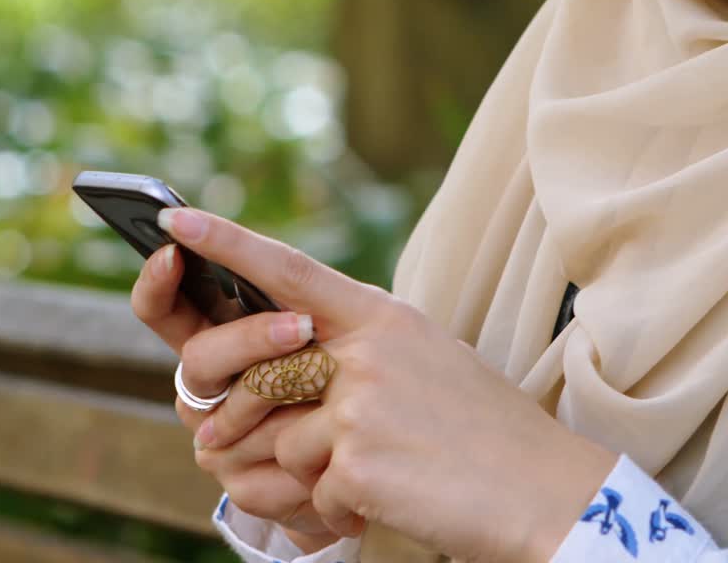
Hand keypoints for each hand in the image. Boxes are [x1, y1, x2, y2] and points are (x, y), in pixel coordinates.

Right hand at [130, 243, 339, 548]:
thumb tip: (270, 252)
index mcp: (217, 337)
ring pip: (232, 412)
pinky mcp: (244, 488)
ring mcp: (218, 440)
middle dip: (252, 338)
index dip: (157, 281)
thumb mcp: (337, 316)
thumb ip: (297, 283)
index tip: (171, 245)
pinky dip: (311, 453)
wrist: (385, 458)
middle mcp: (206, 390)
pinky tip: (338, 450)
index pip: (164, 309)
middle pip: (199, 357)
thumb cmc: (356, 371)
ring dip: (292, 396)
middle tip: (303, 326)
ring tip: (340, 389)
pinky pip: (266, 464)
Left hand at [157, 207, 618, 562]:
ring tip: (384, 471)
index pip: (292, 271)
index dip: (230, 245)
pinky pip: (313, 491)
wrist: (549, 493)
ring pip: (283, 443)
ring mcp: (361, 401)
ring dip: (319, 474)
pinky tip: (398, 497)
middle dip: (250, 419)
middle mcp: (368, 349)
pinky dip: (345, 507)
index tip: (178, 220)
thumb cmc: (485, 434)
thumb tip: (282, 371)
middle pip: (260, 375)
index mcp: (385, 318)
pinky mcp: (357, 458)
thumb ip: (357, 355)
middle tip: (287, 444)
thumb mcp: (427, 366)